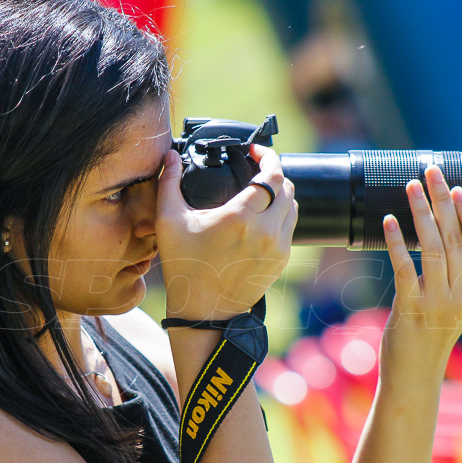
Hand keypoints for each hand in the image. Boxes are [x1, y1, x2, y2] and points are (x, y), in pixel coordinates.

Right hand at [156, 144, 297, 320]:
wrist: (203, 312)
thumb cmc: (184, 266)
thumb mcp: (168, 221)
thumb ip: (169, 183)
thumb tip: (171, 157)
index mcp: (240, 217)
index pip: (272, 175)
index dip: (268, 156)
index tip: (256, 150)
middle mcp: (265, 230)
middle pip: (288, 187)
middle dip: (274, 173)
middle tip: (257, 169)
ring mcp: (277, 247)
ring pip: (293, 207)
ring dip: (281, 194)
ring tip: (261, 191)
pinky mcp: (280, 260)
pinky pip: (290, 228)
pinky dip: (281, 216)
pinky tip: (263, 216)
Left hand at [380, 165, 461, 389]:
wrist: (414, 374)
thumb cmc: (429, 333)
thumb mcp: (451, 302)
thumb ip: (452, 273)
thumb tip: (439, 229)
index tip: (456, 188)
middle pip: (456, 238)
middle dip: (442, 201)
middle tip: (430, 172)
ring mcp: (438, 302)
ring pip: (433, 248)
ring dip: (420, 213)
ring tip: (409, 187)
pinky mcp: (412, 309)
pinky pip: (404, 268)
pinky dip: (396, 241)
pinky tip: (387, 222)